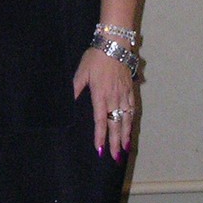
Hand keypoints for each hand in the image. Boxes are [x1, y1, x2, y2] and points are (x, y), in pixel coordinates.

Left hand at [72, 46, 136, 160]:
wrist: (115, 44)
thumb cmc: (95, 57)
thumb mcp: (81, 72)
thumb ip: (76, 88)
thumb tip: (69, 102)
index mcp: (100, 95)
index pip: (100, 121)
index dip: (100, 136)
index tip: (100, 149)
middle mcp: (114, 98)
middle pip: (116, 124)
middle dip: (116, 142)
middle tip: (116, 158)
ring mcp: (124, 94)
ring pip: (126, 119)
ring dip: (126, 135)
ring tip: (126, 149)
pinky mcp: (130, 89)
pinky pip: (132, 109)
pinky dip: (132, 121)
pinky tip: (131, 128)